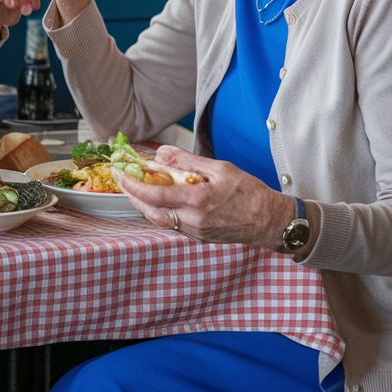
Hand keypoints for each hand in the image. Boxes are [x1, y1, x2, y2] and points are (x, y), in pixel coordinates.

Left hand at [117, 145, 295, 249]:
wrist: (270, 222)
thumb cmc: (250, 192)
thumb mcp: (220, 168)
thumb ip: (188, 161)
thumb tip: (161, 154)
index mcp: (197, 201)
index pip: (155, 195)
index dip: (133, 185)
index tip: (121, 174)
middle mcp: (193, 221)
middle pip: (150, 212)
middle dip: (133, 196)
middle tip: (123, 179)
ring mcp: (195, 232)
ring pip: (159, 220)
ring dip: (144, 205)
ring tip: (137, 188)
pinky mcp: (199, 237)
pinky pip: (172, 225)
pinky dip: (160, 212)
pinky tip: (159, 200)